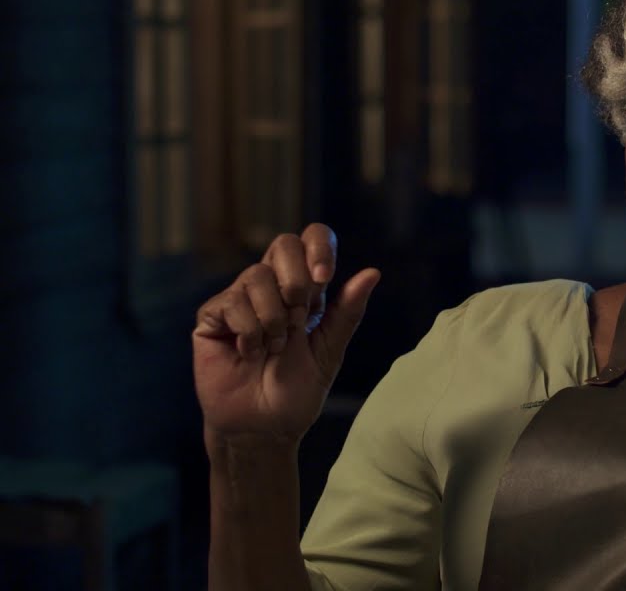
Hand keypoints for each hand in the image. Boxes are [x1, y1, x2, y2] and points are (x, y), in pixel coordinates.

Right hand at [193, 223, 379, 447]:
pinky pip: (231, 302)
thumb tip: (373, 272)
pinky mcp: (212, 317)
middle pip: (283, 244)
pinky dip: (248, 331)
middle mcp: (273, 287)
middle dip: (296, 283)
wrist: (264, 427)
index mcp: (306, 289)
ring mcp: (240, 299)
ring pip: (257, 276)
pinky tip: (250, 353)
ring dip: (274, 318)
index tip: (324, 278)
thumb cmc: (298, 391)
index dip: (319, 247)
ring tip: (275, 348)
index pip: (312, 239)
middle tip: (299, 321)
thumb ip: (348, 311)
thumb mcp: (330, 350)